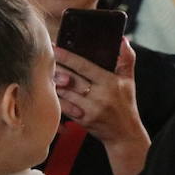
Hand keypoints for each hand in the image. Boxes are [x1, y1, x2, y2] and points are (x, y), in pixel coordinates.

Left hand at [53, 40, 149, 174]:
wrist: (125, 134)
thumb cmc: (126, 104)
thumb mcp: (129, 80)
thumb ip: (126, 58)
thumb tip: (121, 39)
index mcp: (110, 82)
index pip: (85, 66)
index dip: (68, 56)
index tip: (55, 48)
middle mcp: (100, 96)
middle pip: (71, 79)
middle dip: (56, 68)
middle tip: (45, 58)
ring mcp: (90, 110)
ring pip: (65, 93)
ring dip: (53, 83)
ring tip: (44, 72)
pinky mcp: (82, 121)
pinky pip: (64, 107)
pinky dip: (56, 98)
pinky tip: (49, 90)